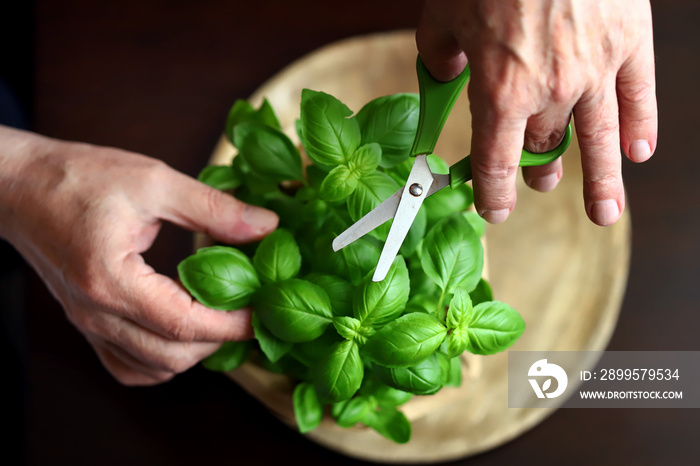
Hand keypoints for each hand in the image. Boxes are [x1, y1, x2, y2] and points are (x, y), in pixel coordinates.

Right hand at [0, 126, 277, 384]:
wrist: (21, 187)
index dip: (232, 324)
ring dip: (194, 352)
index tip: (264, 311)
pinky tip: (182, 331)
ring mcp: (88, 325)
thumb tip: (267, 227)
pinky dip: (163, 359)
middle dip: (220, 340)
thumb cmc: (80, 178)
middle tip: (248, 309)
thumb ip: (214, 208)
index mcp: (111, 280)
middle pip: (172, 356)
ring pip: (153, 367)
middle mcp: (96, 314)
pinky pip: (128, 365)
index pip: (185, 324)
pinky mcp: (87, 324)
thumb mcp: (154, 181)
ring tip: (220, 317)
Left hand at [416, 0, 656, 224]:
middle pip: (545, 146)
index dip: (493, 193)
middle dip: (540, 169)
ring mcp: (596, 68)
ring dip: (604, 181)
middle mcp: (551, 90)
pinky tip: (640, 151)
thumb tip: (444, 73)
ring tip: (606, 213)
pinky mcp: (629, 41)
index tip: (494, 210)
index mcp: (500, 90)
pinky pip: (640, 95)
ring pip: (600, 139)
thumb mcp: (442, 14)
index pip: (495, 160)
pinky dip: (641, 126)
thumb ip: (438, 54)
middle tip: (542, 183)